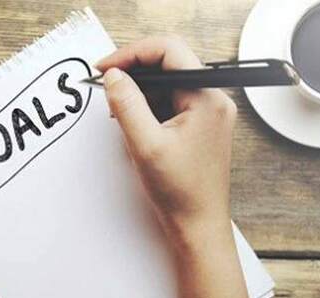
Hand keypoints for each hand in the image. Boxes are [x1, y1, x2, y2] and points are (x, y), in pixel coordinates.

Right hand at [97, 36, 236, 240]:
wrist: (198, 226)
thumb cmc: (181, 193)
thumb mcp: (145, 145)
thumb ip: (127, 104)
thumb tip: (113, 76)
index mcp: (207, 98)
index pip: (168, 50)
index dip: (132, 54)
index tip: (106, 69)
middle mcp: (213, 99)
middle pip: (168, 63)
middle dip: (134, 73)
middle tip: (107, 89)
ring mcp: (208, 112)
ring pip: (168, 83)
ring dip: (140, 93)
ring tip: (121, 115)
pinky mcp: (201, 125)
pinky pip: (171, 101)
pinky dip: (150, 108)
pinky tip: (137, 127)